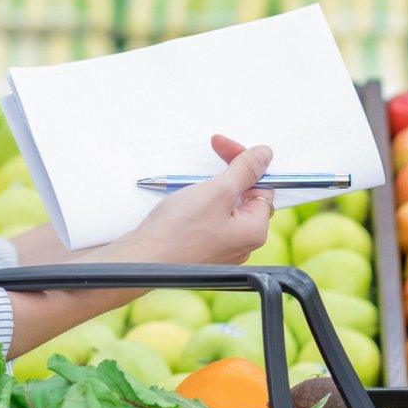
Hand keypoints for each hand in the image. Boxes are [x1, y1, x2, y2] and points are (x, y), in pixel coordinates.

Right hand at [112, 136, 273, 264]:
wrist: (141, 261)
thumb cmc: (178, 231)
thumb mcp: (217, 191)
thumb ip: (245, 170)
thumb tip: (265, 155)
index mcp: (254, 231)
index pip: (262, 186)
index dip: (244, 162)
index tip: (223, 146)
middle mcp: (242, 243)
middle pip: (244, 196)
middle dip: (228, 173)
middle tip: (210, 155)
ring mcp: (222, 248)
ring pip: (225, 206)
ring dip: (211, 187)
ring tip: (192, 183)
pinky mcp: (201, 248)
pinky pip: (209, 219)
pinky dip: (200, 203)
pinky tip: (185, 200)